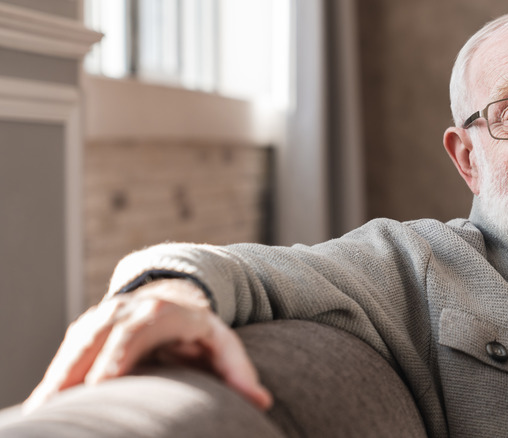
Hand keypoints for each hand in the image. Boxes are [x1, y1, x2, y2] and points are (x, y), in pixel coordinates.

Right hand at [23, 279, 272, 412]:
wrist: (173, 298)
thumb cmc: (200, 333)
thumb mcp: (222, 345)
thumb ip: (239, 372)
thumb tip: (263, 403)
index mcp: (162, 313)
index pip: (135, 332)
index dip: (117, 357)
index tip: (102, 385)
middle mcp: (126, 309)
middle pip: (96, 338)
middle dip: (77, 371)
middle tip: (61, 406)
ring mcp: (101, 317)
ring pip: (75, 347)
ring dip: (58, 380)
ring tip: (43, 412)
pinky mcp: (85, 330)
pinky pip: (66, 356)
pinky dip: (54, 381)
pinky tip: (42, 408)